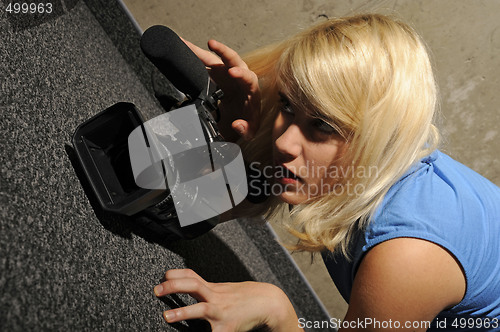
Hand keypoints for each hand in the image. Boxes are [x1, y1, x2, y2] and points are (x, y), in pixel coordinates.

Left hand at [154, 269, 302, 331]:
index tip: (163, 276)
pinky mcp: (227, 327)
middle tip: (157, 290)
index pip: (191, 275)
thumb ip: (208, 289)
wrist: (268, 302)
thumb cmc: (245, 298)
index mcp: (213, 288)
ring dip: (183, 312)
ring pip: (200, 309)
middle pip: (192, 285)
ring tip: (167, 316)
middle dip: (173, 286)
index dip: (176, 274)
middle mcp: (216, 297)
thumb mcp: (224, 289)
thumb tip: (191, 286)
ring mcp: (221, 312)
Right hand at [183, 39, 259, 141]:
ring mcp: (226, 73)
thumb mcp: (249, 132)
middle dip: (222, 51)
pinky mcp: (215, 75)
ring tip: (186, 43)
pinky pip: (204, 64)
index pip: (248, 78)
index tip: (232, 72)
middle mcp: (240, 77)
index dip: (241, 74)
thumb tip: (238, 125)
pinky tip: (182, 49)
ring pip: (214, 59)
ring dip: (202, 51)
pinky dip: (193, 57)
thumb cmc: (247, 122)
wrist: (239, 120)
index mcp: (250, 89)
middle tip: (211, 44)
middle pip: (232, 60)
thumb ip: (246, 130)